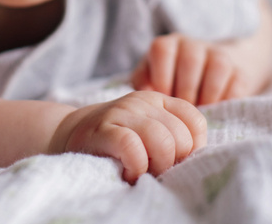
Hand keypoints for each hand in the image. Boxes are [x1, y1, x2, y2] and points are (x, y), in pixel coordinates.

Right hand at [48, 91, 206, 183]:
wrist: (72, 131)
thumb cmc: (120, 139)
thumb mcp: (149, 129)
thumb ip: (173, 136)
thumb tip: (198, 159)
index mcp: (159, 100)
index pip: (195, 121)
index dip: (192, 148)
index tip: (175, 160)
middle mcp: (142, 101)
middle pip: (181, 137)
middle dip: (173, 162)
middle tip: (155, 169)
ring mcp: (122, 112)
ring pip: (162, 141)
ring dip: (156, 166)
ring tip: (143, 172)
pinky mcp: (104, 129)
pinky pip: (133, 147)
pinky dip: (136, 166)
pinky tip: (129, 171)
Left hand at [131, 33, 249, 105]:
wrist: (211, 76)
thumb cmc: (172, 83)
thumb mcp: (152, 79)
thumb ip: (142, 83)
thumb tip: (144, 93)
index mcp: (168, 45)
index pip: (162, 50)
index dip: (162, 77)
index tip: (164, 98)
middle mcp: (192, 44)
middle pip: (190, 62)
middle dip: (186, 93)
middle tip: (182, 113)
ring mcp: (218, 54)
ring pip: (216, 69)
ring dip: (207, 97)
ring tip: (199, 113)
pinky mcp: (240, 71)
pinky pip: (236, 84)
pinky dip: (226, 101)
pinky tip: (216, 110)